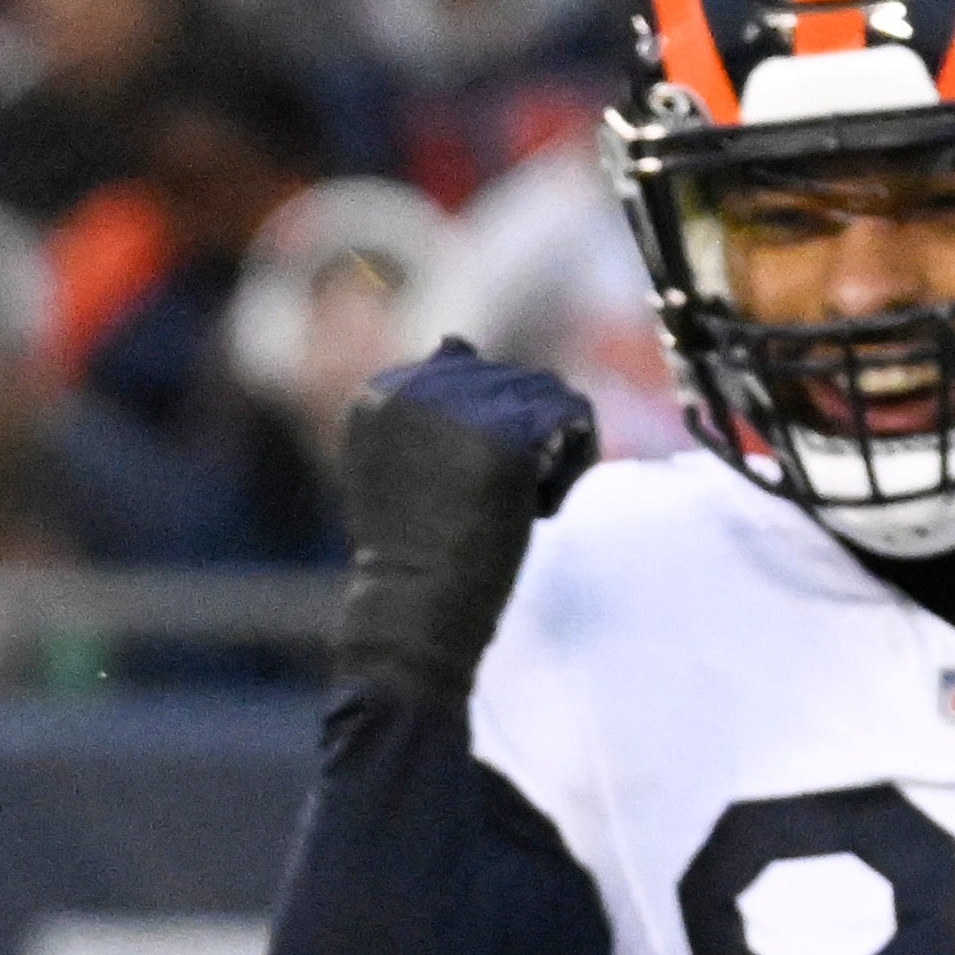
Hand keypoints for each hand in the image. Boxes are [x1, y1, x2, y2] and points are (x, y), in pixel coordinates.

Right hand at [332, 339, 597, 703]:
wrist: (415, 614)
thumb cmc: (412, 560)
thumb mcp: (400, 470)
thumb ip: (424, 409)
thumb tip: (456, 340)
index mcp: (381, 393)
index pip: (465, 373)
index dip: (481, 432)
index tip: (464, 490)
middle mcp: (416, 385)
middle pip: (511, 379)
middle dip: (522, 437)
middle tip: (497, 502)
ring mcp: (460, 406)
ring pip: (548, 392)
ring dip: (551, 447)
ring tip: (520, 501)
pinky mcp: (506, 433)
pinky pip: (573, 416)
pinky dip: (574, 461)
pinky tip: (541, 505)